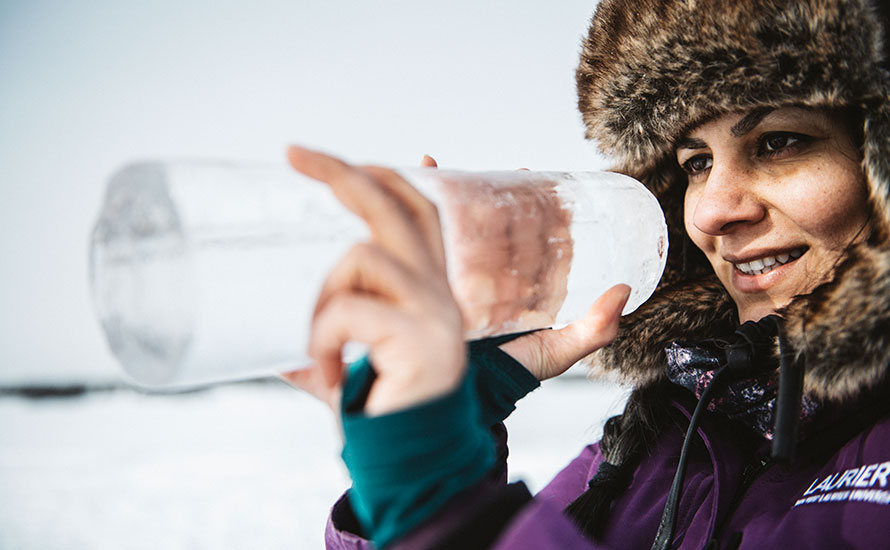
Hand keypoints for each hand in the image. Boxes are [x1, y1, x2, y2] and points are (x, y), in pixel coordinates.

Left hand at [282, 146, 465, 416]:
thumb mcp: (347, 355)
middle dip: (342, 173)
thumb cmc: (378, 403)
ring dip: (320, 300)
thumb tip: (264, 329)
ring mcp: (435, 310)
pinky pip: (347, 310)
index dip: (384, 176)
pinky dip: (320, 340)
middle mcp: (440, 290)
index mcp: (428, 286)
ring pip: (358, 258)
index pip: (417, 210)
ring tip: (316, 349)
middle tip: (292, 153)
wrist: (411, 458)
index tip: (331, 160)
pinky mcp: (421, 336)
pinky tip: (325, 375)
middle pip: (394, 207)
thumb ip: (322, 333)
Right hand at [423, 158, 629, 380]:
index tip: (537, 177)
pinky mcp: (420, 274)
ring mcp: (450, 269)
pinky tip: (424, 169)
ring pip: (451, 219)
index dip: (532, 203)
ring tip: (453, 168)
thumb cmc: (510, 374)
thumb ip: (592, 329)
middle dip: (492, 189)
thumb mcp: (555, 352)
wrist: (460, 398)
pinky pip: (412, 231)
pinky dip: (412, 197)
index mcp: (513, 281)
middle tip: (506, 171)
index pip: (522, 232)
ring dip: (451, 188)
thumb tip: (623, 290)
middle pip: (487, 219)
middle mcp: (481, 270)